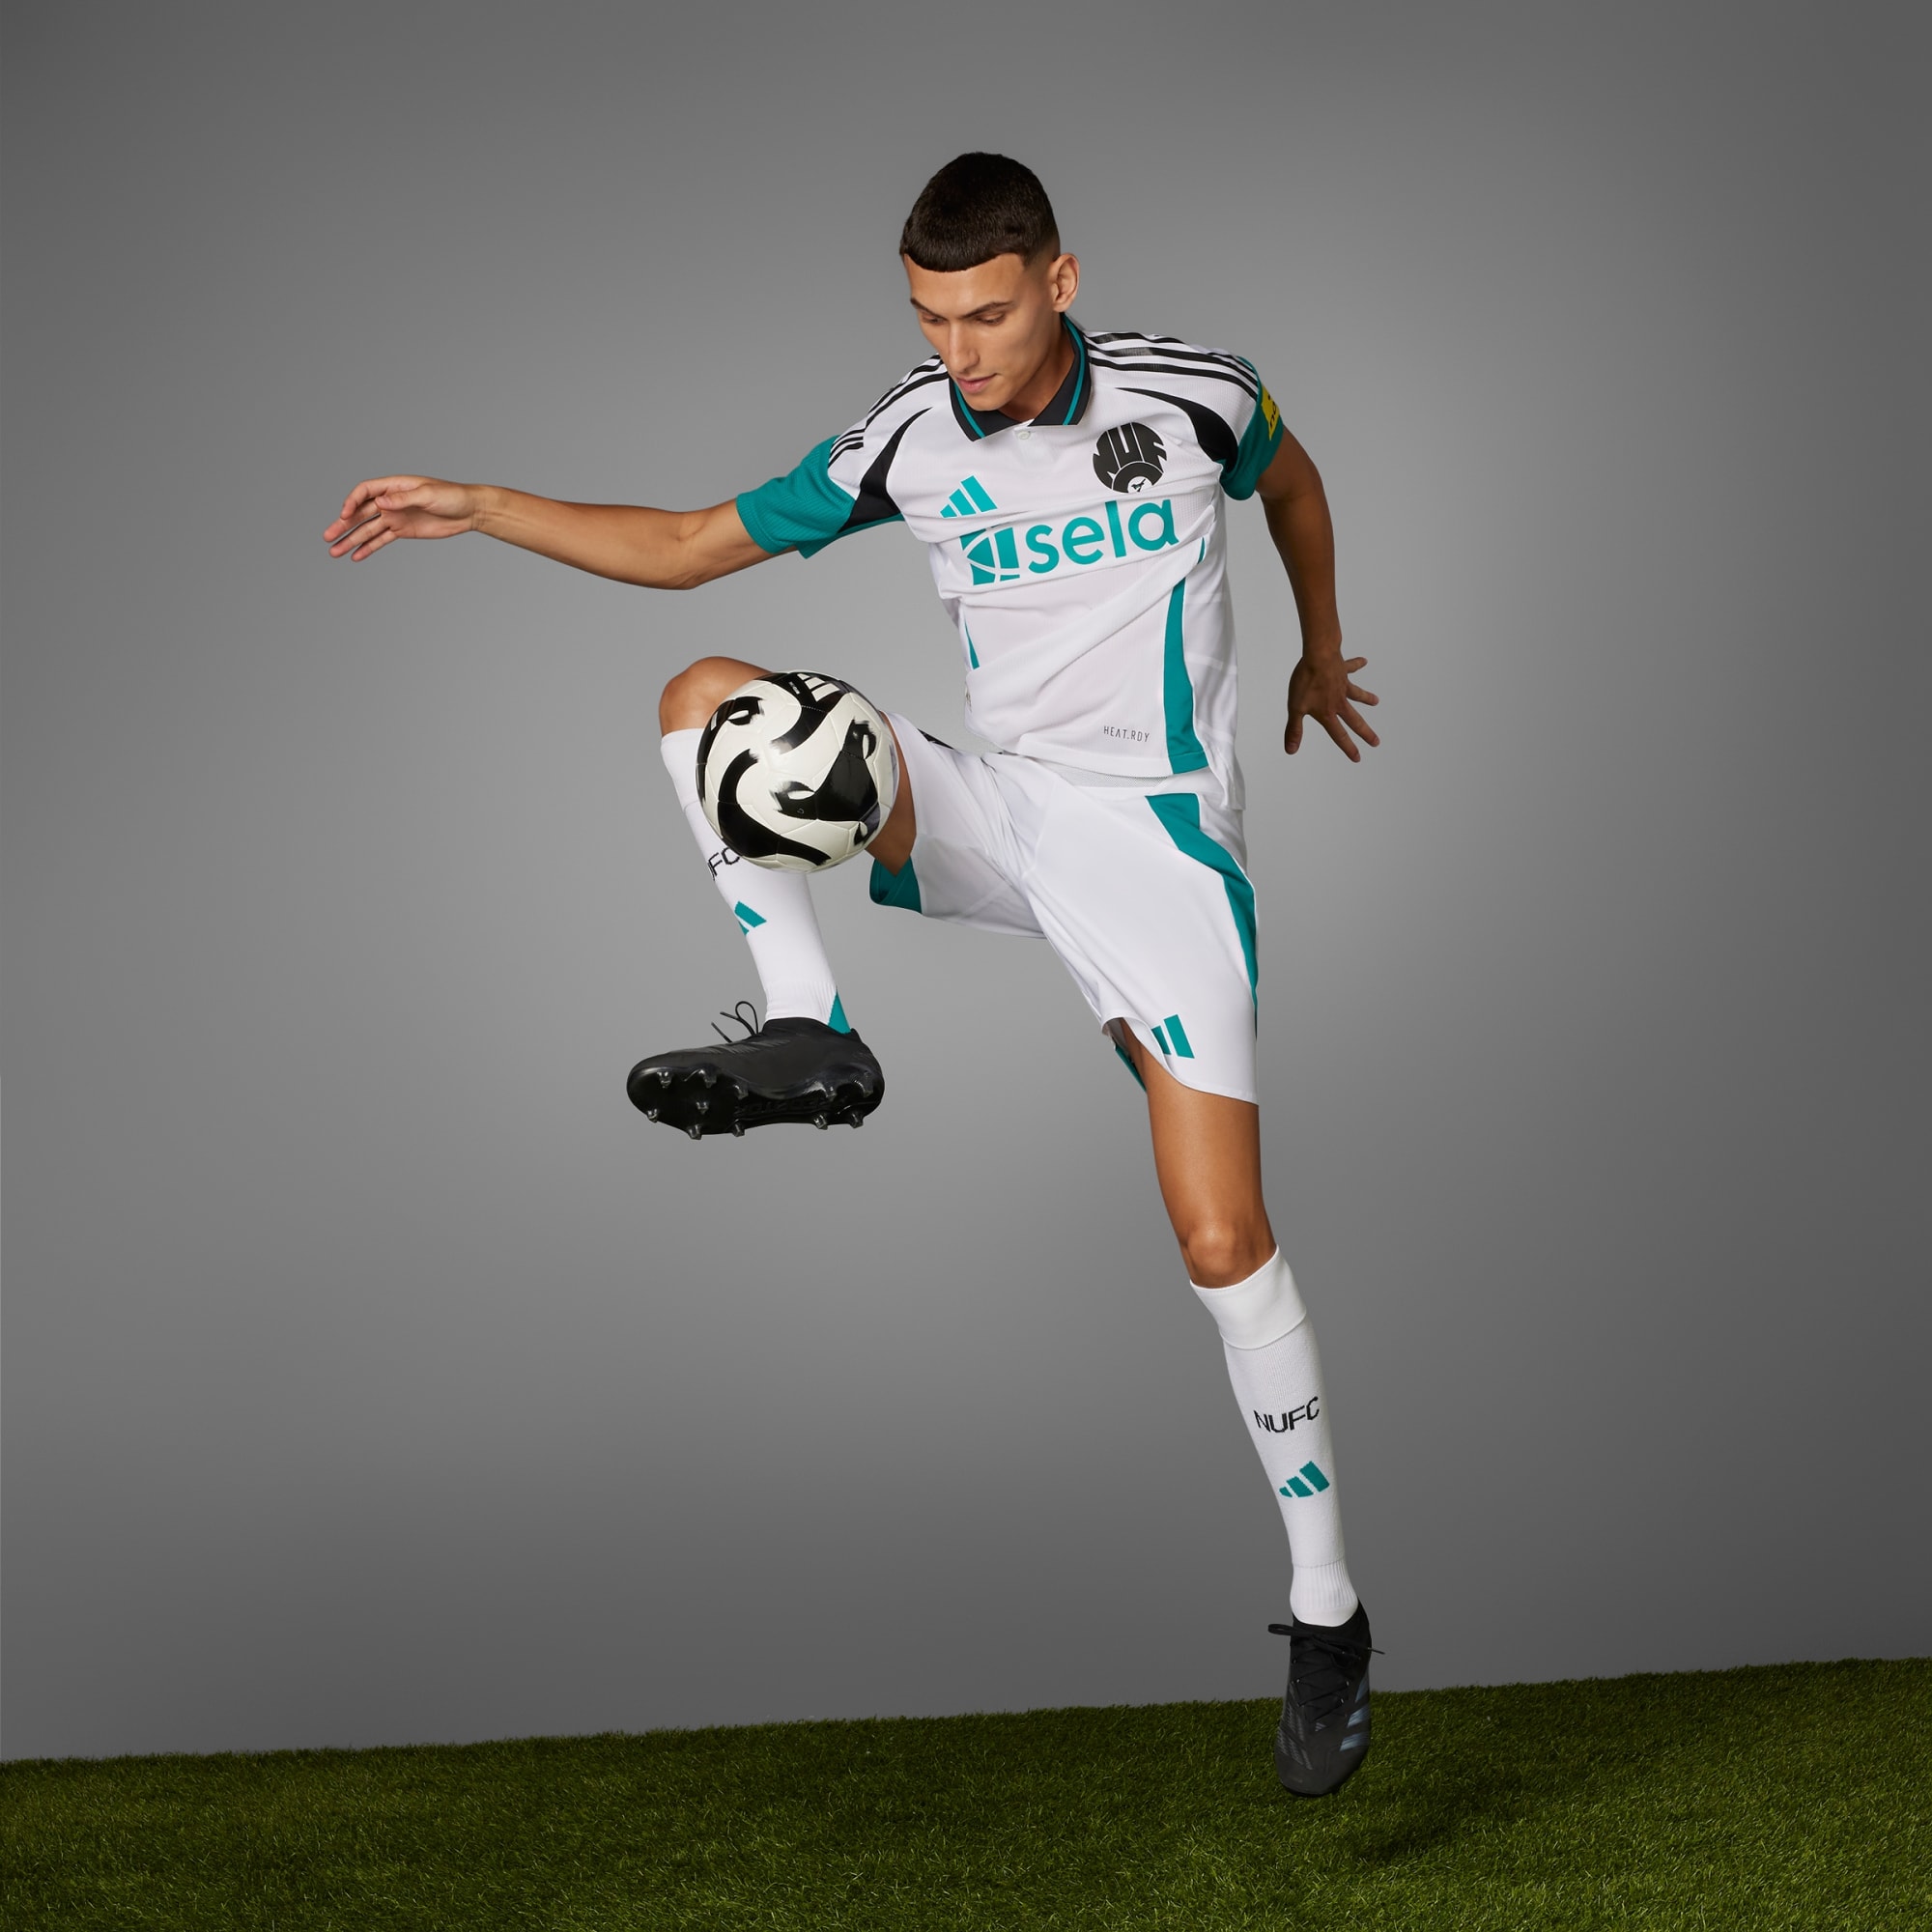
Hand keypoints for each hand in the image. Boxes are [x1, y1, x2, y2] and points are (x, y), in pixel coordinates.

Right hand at [323, 475, 481, 561]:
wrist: (468, 511)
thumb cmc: (450, 496)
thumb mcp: (428, 494)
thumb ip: (403, 499)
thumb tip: (381, 502)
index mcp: (394, 486)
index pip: (365, 491)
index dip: (352, 502)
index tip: (345, 514)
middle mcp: (390, 501)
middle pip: (360, 512)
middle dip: (343, 525)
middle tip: (328, 537)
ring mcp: (395, 517)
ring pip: (367, 529)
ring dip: (351, 540)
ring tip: (335, 552)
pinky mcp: (402, 531)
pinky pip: (381, 540)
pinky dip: (368, 548)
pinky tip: (355, 556)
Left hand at [1286, 651, 1378, 759]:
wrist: (1318, 656)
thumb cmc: (1305, 682)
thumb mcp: (1296, 708)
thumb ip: (1294, 729)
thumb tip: (1291, 750)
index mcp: (1328, 713)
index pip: (1338, 735)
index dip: (1348, 748)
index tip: (1358, 758)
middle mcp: (1339, 702)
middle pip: (1355, 720)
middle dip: (1365, 732)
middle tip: (1376, 742)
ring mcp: (1343, 686)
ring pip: (1357, 694)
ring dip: (1367, 698)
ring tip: (1376, 702)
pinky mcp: (1342, 670)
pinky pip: (1351, 668)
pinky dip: (1357, 664)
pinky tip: (1364, 661)